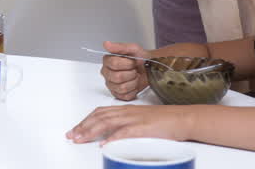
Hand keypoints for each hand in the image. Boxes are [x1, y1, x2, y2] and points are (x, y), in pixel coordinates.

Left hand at [67, 105, 192, 143]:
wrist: (182, 118)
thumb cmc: (165, 121)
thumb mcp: (141, 120)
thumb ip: (126, 125)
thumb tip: (112, 136)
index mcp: (126, 109)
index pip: (100, 112)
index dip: (86, 120)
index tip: (76, 129)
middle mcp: (127, 112)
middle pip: (99, 116)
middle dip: (83, 126)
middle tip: (71, 135)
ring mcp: (135, 118)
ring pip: (107, 122)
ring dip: (91, 131)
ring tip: (80, 138)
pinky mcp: (143, 127)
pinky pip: (125, 132)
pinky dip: (112, 138)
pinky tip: (104, 144)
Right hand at [100, 40, 149, 99]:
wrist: (148, 69)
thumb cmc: (140, 58)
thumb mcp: (133, 49)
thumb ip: (119, 47)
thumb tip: (106, 44)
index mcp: (107, 60)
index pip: (114, 63)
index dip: (127, 63)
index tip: (133, 61)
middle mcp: (106, 73)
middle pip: (117, 77)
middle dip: (130, 73)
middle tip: (134, 69)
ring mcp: (111, 85)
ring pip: (121, 87)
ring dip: (133, 82)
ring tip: (135, 76)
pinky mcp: (117, 94)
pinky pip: (125, 95)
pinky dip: (133, 90)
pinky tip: (134, 84)